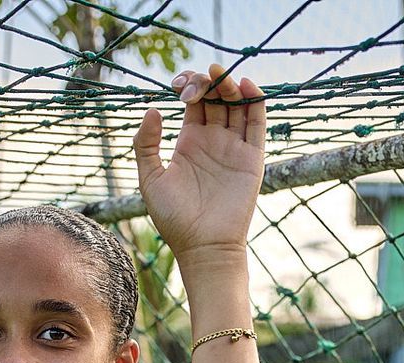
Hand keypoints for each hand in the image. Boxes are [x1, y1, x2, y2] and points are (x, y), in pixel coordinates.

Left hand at [131, 64, 266, 261]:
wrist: (203, 246)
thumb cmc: (173, 219)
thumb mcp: (150, 178)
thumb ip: (145, 144)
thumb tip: (153, 109)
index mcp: (190, 142)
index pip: (195, 101)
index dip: (190, 85)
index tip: (178, 85)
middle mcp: (214, 141)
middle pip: (217, 97)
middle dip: (209, 81)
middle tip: (199, 80)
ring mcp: (234, 148)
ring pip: (238, 105)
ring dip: (230, 84)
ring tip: (220, 75)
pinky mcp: (252, 158)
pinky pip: (257, 123)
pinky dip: (255, 100)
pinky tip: (245, 84)